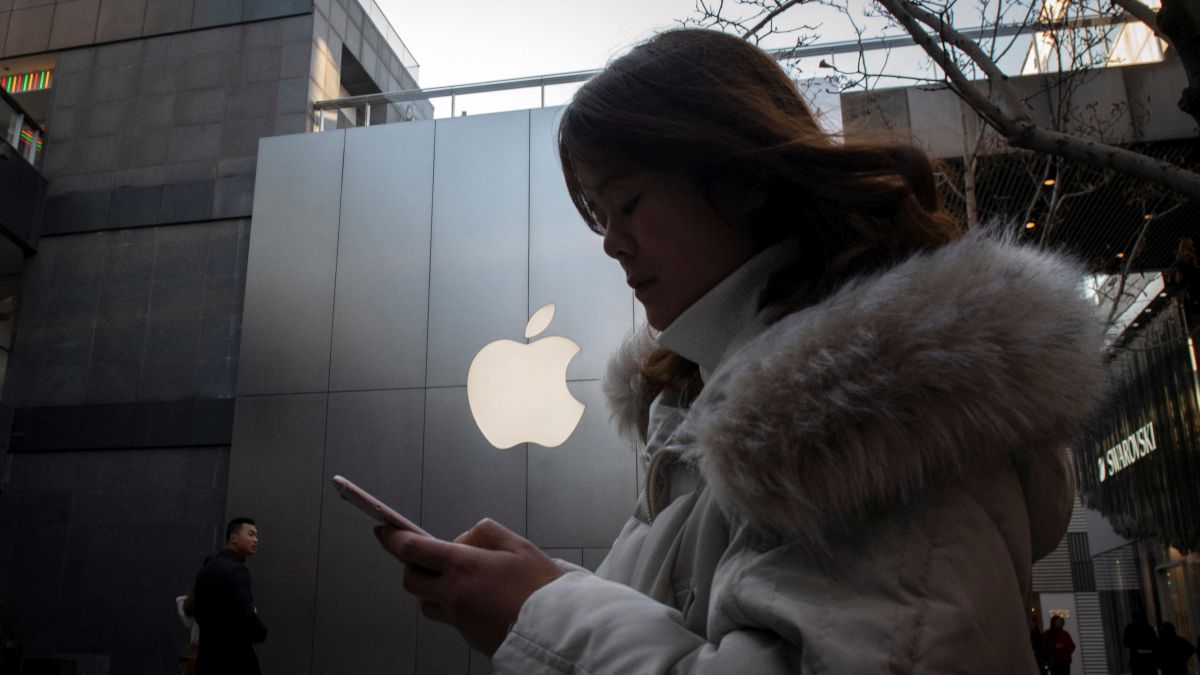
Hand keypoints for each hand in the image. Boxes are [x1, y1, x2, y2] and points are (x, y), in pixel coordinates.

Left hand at [374, 518, 562, 655]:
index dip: (392, 538)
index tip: (381, 529)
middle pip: (411, 580)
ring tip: (460, 578)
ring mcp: (458, 619)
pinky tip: (477, 596)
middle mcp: (453, 595)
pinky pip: (447, 616)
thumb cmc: (540, 587)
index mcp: (463, 568)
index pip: (413, 550)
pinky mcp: (466, 635)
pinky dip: (451, 603)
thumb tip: (463, 540)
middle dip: (412, 566)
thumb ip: (486, 533)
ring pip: (426, 602)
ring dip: (431, 588)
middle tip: (429, 556)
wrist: (556, 630)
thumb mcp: (518, 545)